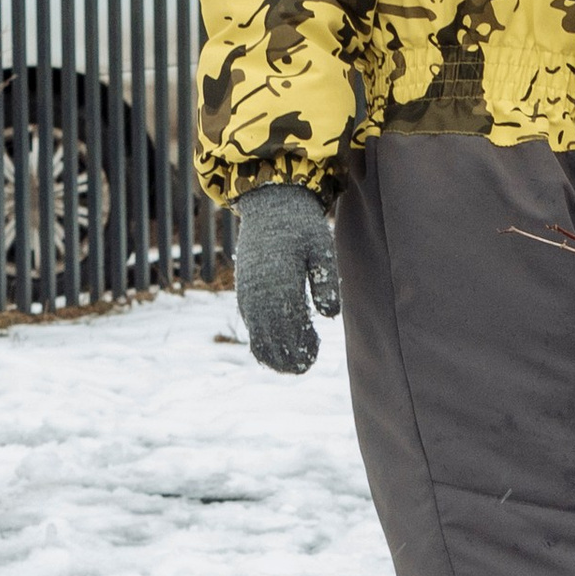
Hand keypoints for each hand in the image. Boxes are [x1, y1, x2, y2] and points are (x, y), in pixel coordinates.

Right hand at [232, 182, 339, 372]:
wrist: (270, 207)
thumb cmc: (301, 228)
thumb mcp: (321, 248)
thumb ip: (326, 281)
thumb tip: (329, 315)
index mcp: (280, 283)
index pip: (289, 325)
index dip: (299, 345)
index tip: (312, 356)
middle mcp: (259, 293)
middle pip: (270, 337)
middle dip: (286, 356)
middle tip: (304, 367)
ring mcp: (248, 294)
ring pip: (256, 335)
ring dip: (272, 353)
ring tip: (291, 366)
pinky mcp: (244, 292)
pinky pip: (250, 325)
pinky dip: (260, 341)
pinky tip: (275, 350)